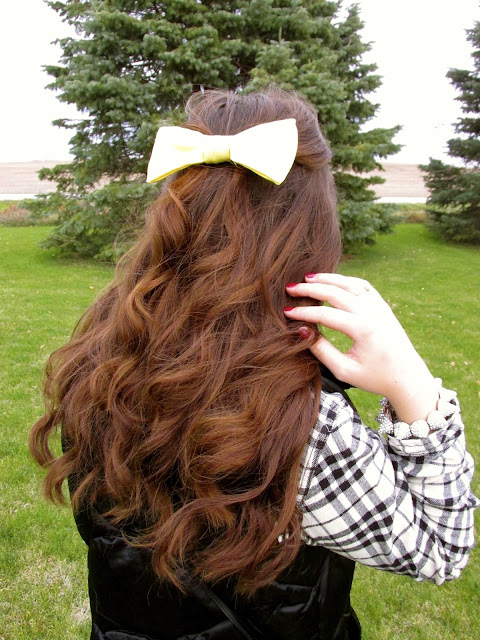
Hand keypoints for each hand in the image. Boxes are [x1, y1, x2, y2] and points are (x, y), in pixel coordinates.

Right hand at [284, 273, 438, 422]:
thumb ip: (322, 350)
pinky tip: (332, 280)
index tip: (286, 312)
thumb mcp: (344, 371)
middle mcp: (372, 312)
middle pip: (335, 292)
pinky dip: (346, 280)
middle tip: (290, 287)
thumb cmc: (375, 378)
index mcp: (363, 329)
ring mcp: (379, 306)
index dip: (303, 312)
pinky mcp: (383, 305)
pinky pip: (362, 286)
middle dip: (309, 289)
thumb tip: (303, 331)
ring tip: (307, 278)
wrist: (408, 377)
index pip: (325, 314)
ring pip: (349, 284)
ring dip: (327, 279)